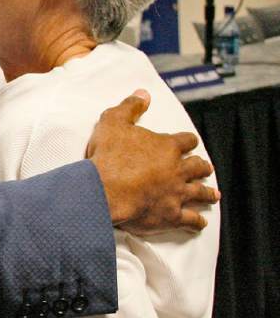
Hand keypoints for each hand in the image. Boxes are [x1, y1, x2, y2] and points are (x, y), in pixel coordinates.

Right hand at [86, 90, 218, 232]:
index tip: (189, 143)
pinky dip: (197, 222)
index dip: (188, 141)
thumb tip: (144, 94)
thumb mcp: (113, 122)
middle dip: (202, 167)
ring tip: (213, 194)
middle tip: (204, 168)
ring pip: (199, 192)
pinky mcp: (171, 214)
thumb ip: (129, 107)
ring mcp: (176, 193)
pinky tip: (201, 223)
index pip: (186, 141)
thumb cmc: (108, 156)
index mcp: (166, 147)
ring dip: (207, 193)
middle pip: (198, 167)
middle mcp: (177, 169)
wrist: (104, 190)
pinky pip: (190, 219)